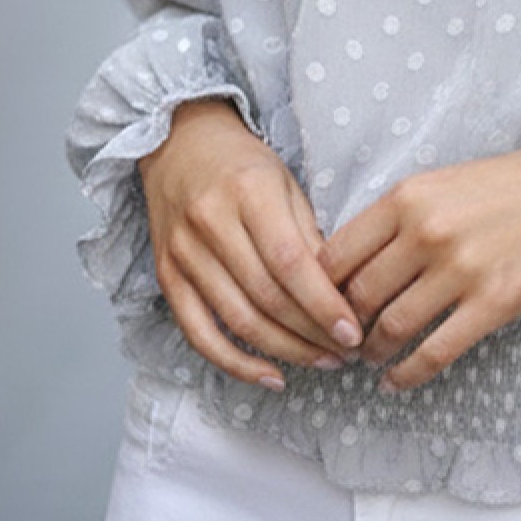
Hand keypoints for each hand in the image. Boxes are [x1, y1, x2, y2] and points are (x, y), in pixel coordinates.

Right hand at [138, 98, 364, 388]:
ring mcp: (183, 253)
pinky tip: (271, 375)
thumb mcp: (287, 183)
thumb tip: (343, 293)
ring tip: (321, 362)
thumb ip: (311, 235)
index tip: (354, 331)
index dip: (324, 304)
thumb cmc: (243, 166)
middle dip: (312, 333)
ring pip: (238, 319)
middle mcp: (211, 223)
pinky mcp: (166, 276)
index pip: (291, 262)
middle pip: (267, 297)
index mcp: (249, 193)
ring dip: (285, 351)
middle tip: (346, 352)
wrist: (178, 145)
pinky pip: (199, 333)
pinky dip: (235, 362)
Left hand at [315, 148, 520, 391]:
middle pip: (358, 296)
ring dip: (373, 352)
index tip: (322, 307)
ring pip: (391, 328)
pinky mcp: (494, 302)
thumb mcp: (440, 185)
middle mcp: (426, 232)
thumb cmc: (509, 188)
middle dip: (343, 327)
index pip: (335, 255)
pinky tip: (396, 382)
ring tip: (371, 359)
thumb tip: (352, 266)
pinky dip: (407, 375)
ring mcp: (460, 269)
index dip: (318, 290)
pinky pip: (435, 352)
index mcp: (407, 199)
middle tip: (343, 340)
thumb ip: (396, 219)